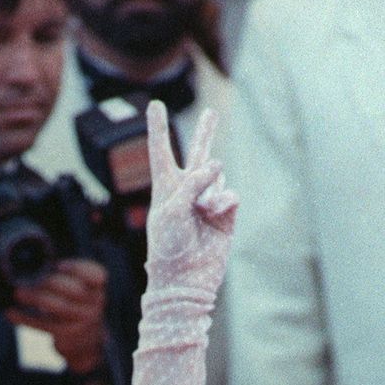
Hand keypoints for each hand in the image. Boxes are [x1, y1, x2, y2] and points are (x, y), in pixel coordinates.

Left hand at [8, 258, 107, 375]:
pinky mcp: (66, 336)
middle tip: (32, 279)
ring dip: (34, 297)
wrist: (87, 342)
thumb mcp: (82, 291)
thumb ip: (68, 278)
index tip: (58, 266)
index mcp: (98, 288)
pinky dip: (25, 319)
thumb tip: (33, 267)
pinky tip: (11, 313)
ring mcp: (81, 321)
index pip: (95, 275)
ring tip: (18, 292)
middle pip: (73, 290)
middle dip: (50, 282)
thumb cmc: (78, 307)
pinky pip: (43, 325)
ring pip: (57, 306)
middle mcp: (93, 304)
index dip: (76, 269)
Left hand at [143, 100, 236, 299]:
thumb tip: (220, 163)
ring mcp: (207, 202)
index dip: (158, 128)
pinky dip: (223, 200)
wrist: (185, 280)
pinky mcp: (225, 215)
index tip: (154, 105)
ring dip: (211, 186)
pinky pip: (229, 193)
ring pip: (217, 175)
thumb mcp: (171, 208)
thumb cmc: (169, 246)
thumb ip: (193, 181)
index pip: (161, 151)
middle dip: (206, 134)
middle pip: (198, 154)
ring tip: (202, 211)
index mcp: (165, 188)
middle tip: (212, 113)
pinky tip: (215, 212)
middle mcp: (187, 192)